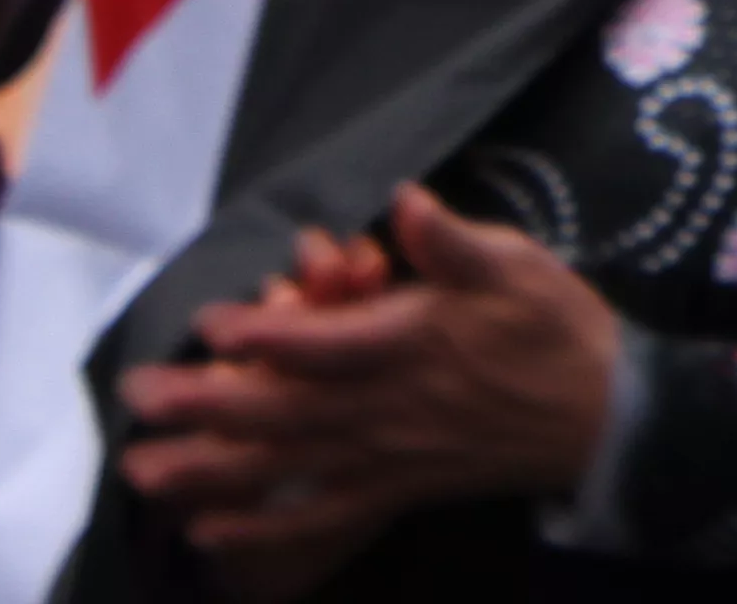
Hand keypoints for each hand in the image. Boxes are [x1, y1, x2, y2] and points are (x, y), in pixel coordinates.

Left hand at [118, 186, 619, 567]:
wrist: (601, 414)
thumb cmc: (553, 326)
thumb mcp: (513, 264)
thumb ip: (451, 241)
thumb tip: (403, 202)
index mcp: (413, 342)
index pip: (324, 344)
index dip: (264, 336)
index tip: (210, 324)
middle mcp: (387, 406)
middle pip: (282, 411)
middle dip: (204, 406)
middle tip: (136, 399)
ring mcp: (386, 455)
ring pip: (286, 467)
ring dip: (210, 471)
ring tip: (145, 470)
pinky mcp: (394, 489)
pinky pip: (319, 517)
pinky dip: (262, 530)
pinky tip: (209, 534)